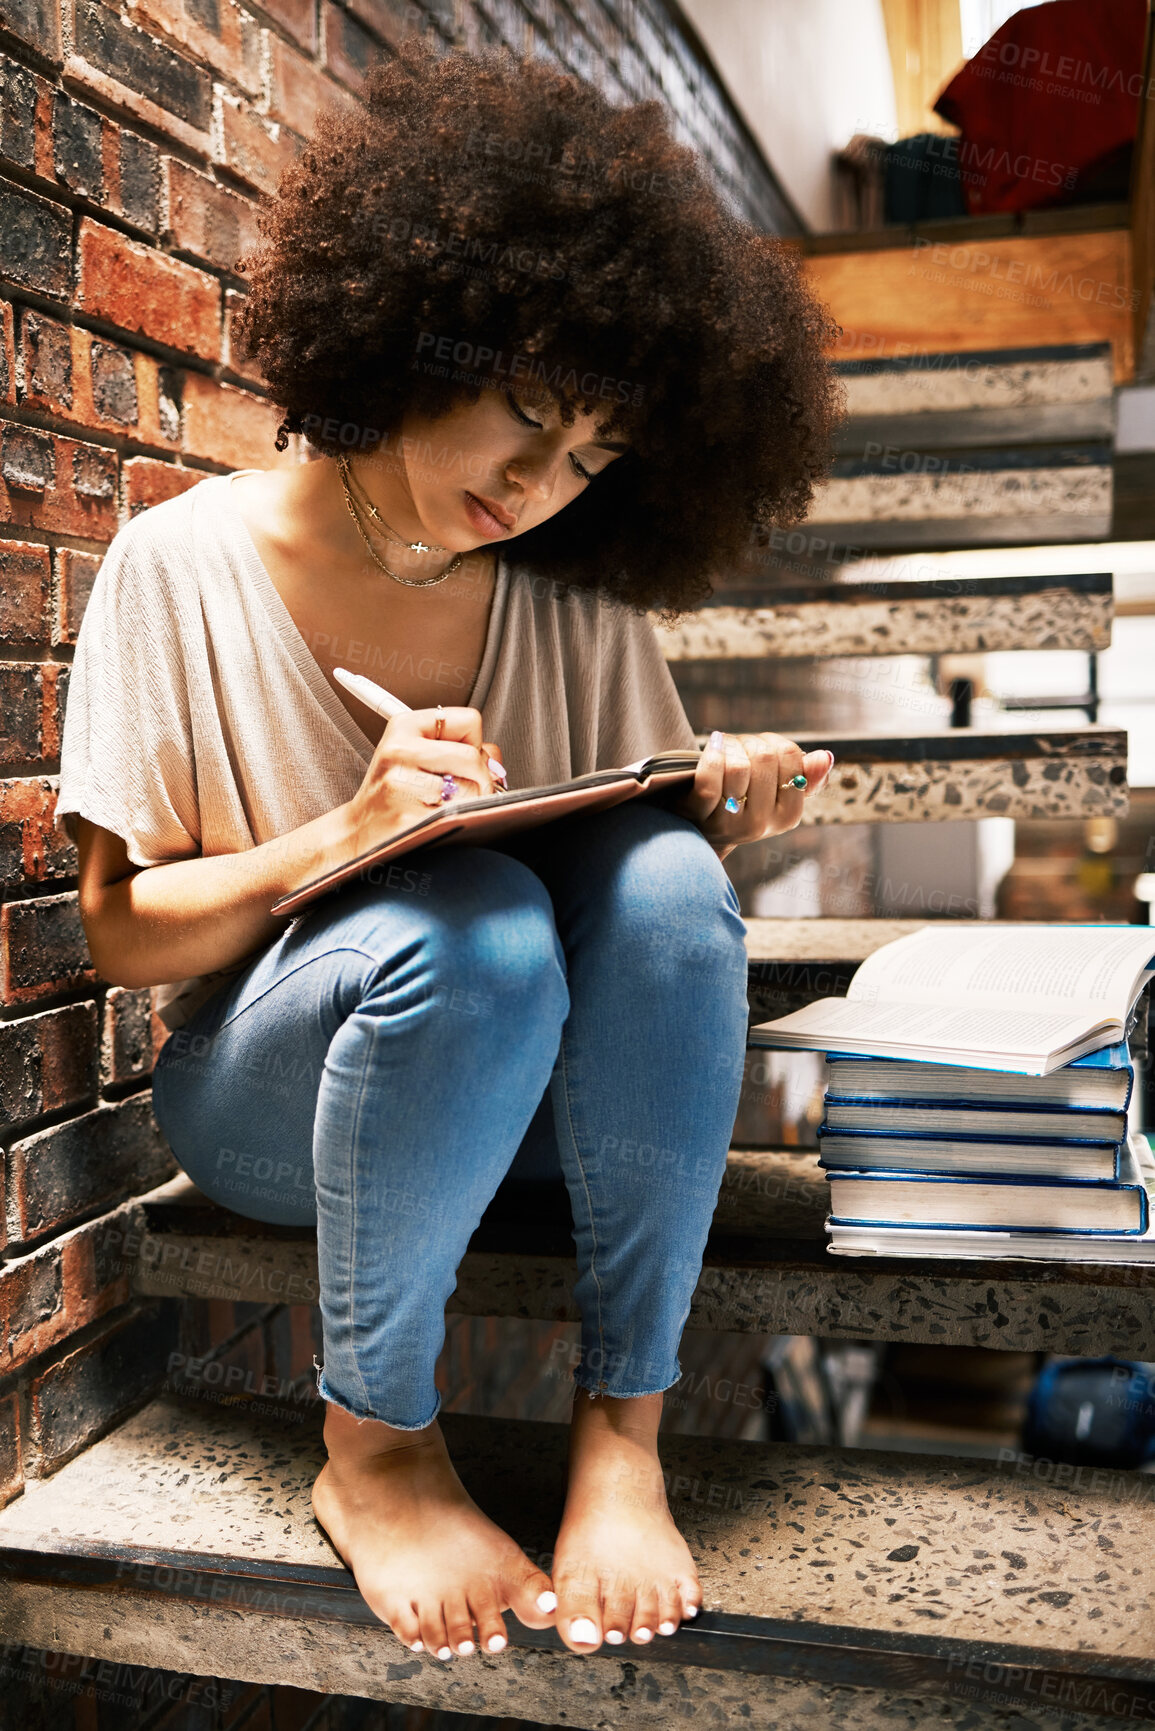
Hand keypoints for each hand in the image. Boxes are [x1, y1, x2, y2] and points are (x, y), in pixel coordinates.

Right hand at [344, 706, 502, 854]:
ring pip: (471, 791)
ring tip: (442, 808)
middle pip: (473, 759)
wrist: (359, 834)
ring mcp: (402, 785)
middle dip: (479, 781)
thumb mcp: (420, 757)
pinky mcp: (408, 818)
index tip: (460, 761)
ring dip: (468, 806)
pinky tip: (434, 823)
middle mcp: (399, 751)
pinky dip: (456, 824)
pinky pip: (458, 818)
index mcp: (404, 727)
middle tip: (458, 793)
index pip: (470, 721)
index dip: (475, 744)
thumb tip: (496, 764)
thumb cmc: (394, 795)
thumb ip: (463, 748)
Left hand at [671, 731, 833, 858]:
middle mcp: (761, 824)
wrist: (700, 827)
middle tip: (738, 747)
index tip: (761, 749)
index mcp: (788, 816)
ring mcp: (730, 823)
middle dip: (749, 743)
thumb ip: (805, 776)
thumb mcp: (778, 791)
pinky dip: (712, 754)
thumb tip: (825, 757)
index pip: (791, 757)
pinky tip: (714, 744)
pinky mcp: (701, 815)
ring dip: (729, 746)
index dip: (774, 743)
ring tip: (724, 750)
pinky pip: (710, 778)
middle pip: (764, 758)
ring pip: (738, 766)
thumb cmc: (743, 800)